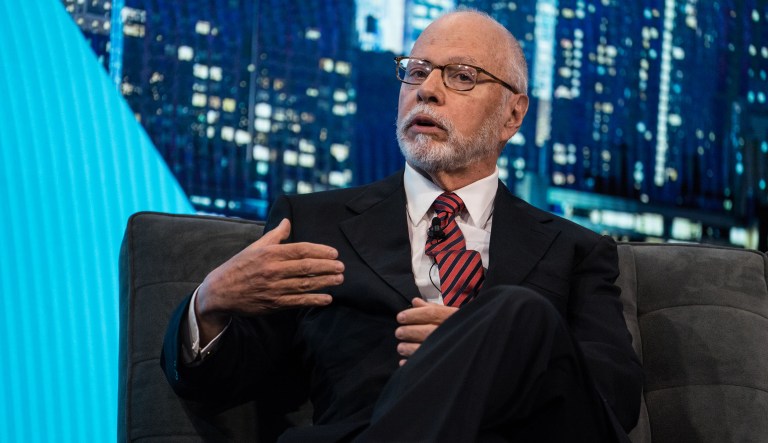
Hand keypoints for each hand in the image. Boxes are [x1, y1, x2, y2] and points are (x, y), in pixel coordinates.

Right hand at [195, 218, 343, 343]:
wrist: (220, 292)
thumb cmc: (239, 266)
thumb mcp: (255, 247)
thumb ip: (274, 235)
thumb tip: (287, 222)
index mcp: (269, 254)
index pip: (300, 250)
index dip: (320, 251)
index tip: (334, 252)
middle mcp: (273, 271)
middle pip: (306, 268)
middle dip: (327, 267)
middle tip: (342, 266)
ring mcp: (274, 288)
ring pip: (305, 285)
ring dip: (325, 282)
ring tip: (340, 279)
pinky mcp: (274, 304)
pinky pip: (298, 302)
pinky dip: (314, 300)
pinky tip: (327, 298)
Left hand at [395, 297, 457, 365]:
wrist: (474, 348)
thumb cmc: (463, 328)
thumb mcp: (451, 314)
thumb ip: (433, 308)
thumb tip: (416, 302)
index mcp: (453, 318)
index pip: (431, 313)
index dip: (413, 314)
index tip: (401, 317)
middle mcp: (452, 332)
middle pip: (427, 331)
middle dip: (409, 331)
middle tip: (399, 332)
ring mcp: (449, 348)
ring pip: (426, 348)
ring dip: (409, 348)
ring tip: (401, 347)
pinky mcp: (447, 362)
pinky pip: (427, 364)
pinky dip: (414, 363)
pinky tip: (405, 362)